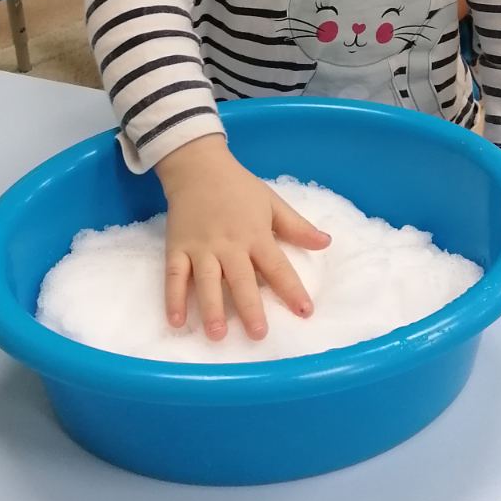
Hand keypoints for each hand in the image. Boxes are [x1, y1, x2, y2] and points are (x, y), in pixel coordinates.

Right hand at [159, 138, 330, 340]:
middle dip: (250, 308)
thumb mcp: (272, 202)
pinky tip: (176, 321)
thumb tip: (327, 243)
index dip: (291, 290)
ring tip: (217, 335)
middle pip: (241, 280)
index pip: (277, 266)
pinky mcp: (177, 248)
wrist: (197, 166)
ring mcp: (200, 248)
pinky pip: (174, 276)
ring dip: (212, 308)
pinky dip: (173, 298)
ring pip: (207, 281)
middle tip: (258, 334)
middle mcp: (229, 244)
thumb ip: (297, 226)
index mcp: (255, 234)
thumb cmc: (239, 187)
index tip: (305, 312)